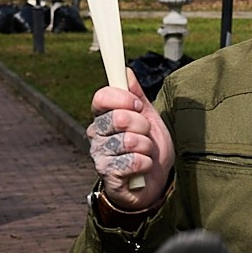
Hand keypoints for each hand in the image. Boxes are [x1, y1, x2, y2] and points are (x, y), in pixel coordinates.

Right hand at [85, 78, 172, 209]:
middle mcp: (96, 136)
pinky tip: (143, 168)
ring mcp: (100, 157)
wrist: (155, 181)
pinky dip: (146, 164)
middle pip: (118, 118)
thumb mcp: (148, 117)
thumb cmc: (149, 148)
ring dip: (147, 147)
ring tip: (146, 153)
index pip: (101, 97)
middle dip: (142, 125)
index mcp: (102, 117)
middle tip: (145, 134)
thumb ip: (136, 94)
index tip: (138, 105)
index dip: (123, 98)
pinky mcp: (108, 176)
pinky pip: (133, 162)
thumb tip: (126, 71)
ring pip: (129, 141)